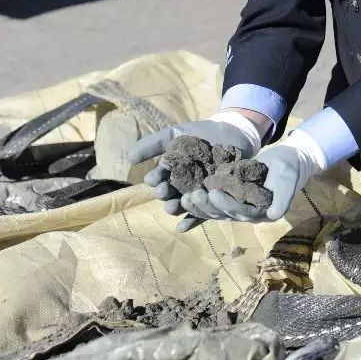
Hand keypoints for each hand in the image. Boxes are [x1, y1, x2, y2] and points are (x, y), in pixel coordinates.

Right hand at [126, 111, 267, 230]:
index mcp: (170, 172)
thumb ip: (153, 144)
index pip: (158, 179)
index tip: (154, 179)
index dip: (155, 180)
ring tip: (175, 205)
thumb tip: (129, 158)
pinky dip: (190, 222)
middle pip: (169, 196)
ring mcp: (197, 194)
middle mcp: (181, 186)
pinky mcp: (213, 201)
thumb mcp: (175, 134)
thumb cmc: (200, 133)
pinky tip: (181, 227)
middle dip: (164, 195)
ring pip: (183, 206)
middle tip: (165, 191)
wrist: (231, 132)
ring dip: (176, 208)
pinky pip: (201, 215)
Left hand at [180, 128, 326, 225]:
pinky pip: (213, 203)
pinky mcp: (230, 198)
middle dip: (206, 206)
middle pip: (223, 214)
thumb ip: (283, 198)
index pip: (241, 211)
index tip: (212, 193)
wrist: (289, 160)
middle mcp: (248, 214)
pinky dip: (199, 203)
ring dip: (199, 206)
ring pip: (215, 211)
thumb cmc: (289, 169)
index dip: (226, 204)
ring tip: (184, 198)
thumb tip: (273, 214)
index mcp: (261, 213)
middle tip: (191, 195)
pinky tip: (184, 199)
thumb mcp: (288, 180)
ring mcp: (238, 207)